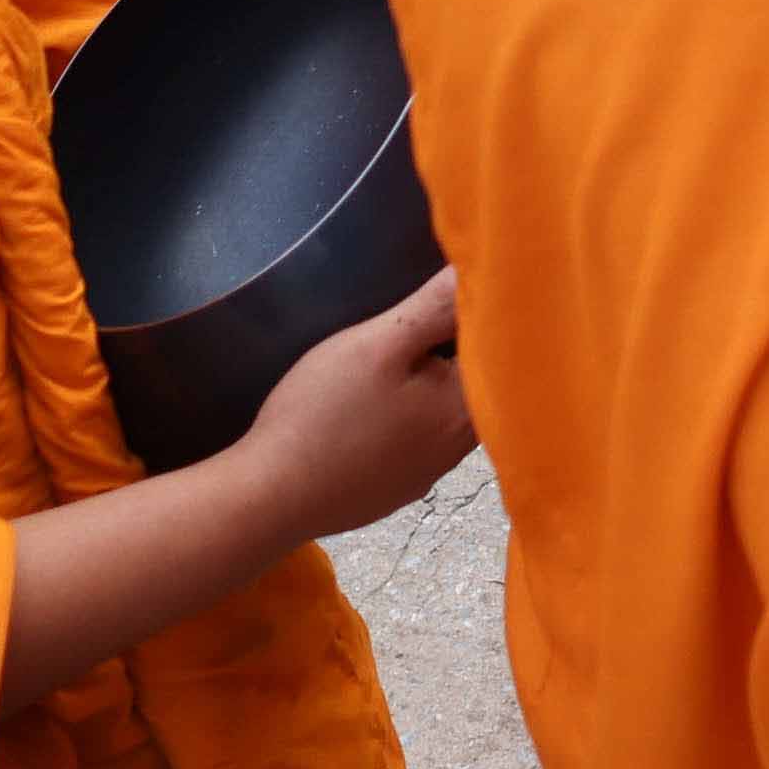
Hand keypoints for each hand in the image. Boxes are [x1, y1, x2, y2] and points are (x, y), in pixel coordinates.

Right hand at [238, 265, 474, 537]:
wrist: (271, 496)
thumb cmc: (326, 413)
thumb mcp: (379, 344)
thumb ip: (434, 307)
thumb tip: (481, 271)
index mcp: (465, 410)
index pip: (497, 355)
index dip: (484, 318)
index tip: (461, 290)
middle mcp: (456, 450)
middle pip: (473, 386)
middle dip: (457, 349)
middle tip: (430, 312)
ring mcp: (423, 475)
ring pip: (443, 415)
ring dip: (433, 384)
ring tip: (407, 351)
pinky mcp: (393, 489)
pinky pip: (415, 441)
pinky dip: (408, 417)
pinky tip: (380, 404)